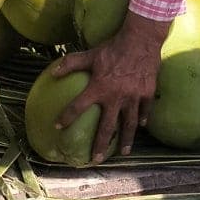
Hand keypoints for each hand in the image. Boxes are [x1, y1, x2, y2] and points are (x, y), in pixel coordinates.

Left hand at [52, 10, 169, 160]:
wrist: (141, 40)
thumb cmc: (113, 47)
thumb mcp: (90, 54)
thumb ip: (71, 63)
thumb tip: (52, 71)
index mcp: (99, 88)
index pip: (78, 107)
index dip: (66, 117)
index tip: (58, 127)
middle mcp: (115, 97)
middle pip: (107, 127)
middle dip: (101, 144)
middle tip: (96, 159)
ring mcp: (133, 97)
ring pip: (129, 124)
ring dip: (126, 140)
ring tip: (124, 153)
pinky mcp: (147, 93)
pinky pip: (145, 110)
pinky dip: (143, 119)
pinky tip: (141, 127)